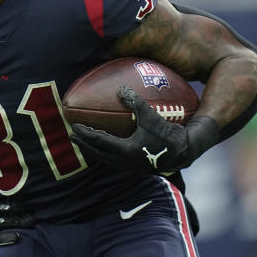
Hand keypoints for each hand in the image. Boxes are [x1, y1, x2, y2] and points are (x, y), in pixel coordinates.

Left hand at [69, 86, 217, 173]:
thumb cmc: (168, 134)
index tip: (74, 127)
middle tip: (72, 136)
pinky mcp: (136, 167)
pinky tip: (107, 146)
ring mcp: (130, 166)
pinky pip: (114, 160)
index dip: (85, 134)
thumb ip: (135, 102)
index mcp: (124, 150)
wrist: (184, 153)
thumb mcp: (151, 116)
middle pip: (97, 153)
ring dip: (93, 150)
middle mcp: (124, 161)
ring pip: (105, 159)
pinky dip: (105, 153)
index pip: (98, 141)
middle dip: (83, 144)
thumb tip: (122, 89)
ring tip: (85, 143)